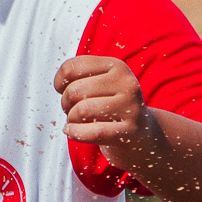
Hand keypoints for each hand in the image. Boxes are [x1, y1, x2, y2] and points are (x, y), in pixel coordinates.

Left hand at [54, 54, 155, 171]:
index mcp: (117, 66)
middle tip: (71, 110)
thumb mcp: (100, 84)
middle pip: (75, 91)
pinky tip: (71, 131)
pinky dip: (75, 133)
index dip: (59, 81)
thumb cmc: (111, 107)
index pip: (72, 67)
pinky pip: (93, 132)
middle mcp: (126, 83)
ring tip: (76, 121)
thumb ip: (79, 77)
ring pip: (82, 111)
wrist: (142, 134)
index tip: (62, 90)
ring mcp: (131, 108)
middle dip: (65, 104)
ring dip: (71, 120)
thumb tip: (60, 85)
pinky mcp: (130, 132)